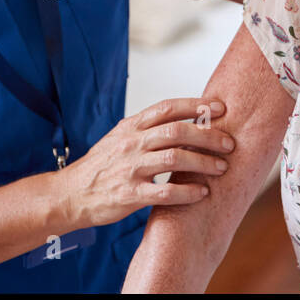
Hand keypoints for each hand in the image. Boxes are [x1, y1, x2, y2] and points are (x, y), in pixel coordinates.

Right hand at [58, 98, 234, 229]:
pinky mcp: (129, 194)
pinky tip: (202, 193)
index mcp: (131, 126)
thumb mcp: (120, 137)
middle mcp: (132, 143)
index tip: (220, 108)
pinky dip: (187, 192)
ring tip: (222, 168)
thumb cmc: (101, 166)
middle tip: (229, 143)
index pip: (168, 107)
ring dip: (203, 162)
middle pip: (177, 131)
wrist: (70, 194)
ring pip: (174, 158)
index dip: (196, 105)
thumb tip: (183, 119)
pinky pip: (165, 191)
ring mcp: (130, 168)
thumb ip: (148, 128)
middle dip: (208, 135)